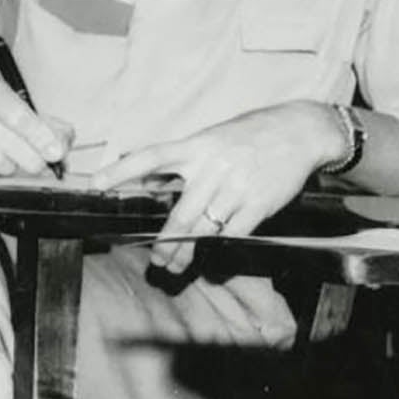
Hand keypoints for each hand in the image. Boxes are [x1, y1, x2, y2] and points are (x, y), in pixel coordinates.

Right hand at [0, 77, 71, 177]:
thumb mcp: (14, 111)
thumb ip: (47, 125)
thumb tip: (64, 142)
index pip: (20, 117)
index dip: (42, 137)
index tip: (57, 153)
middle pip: (8, 143)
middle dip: (31, 160)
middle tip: (39, 167)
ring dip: (8, 169)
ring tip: (6, 163)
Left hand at [92, 100, 347, 273]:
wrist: (300, 131)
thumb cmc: (253, 134)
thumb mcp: (216, 137)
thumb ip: (187, 159)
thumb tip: (152, 182)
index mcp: (198, 146)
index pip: (152, 156)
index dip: (122, 169)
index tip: (97, 183)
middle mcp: (213, 167)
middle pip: (179, 216)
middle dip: (164, 245)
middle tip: (157, 262)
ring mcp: (236, 187)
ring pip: (203, 231)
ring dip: (186, 254)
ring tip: (176, 267)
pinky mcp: (259, 203)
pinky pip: (233, 234)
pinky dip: (221, 249)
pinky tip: (214, 259)